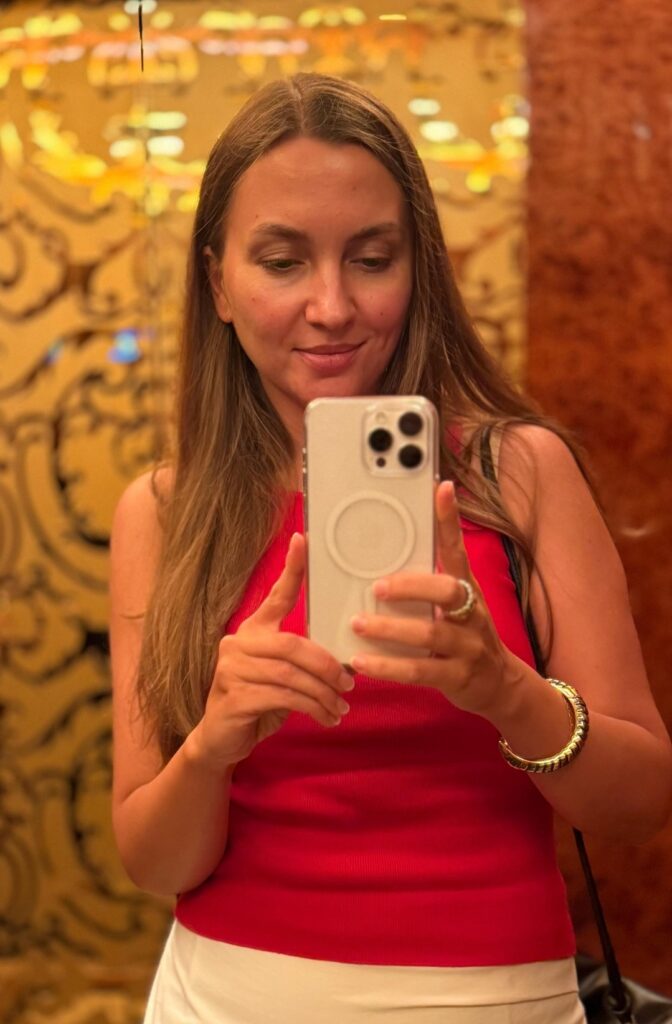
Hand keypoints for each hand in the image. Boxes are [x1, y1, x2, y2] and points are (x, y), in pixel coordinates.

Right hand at [189, 534, 353, 770]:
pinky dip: (311, 708)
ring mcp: (232, 669)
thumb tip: (346, 660)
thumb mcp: (282, 676)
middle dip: (326, 665)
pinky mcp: (233, 697)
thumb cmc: (258, 702)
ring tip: (341, 708)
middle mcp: (238, 643)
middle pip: (293, 645)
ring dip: (323, 694)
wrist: (222, 739)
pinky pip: (283, 697)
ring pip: (291, 675)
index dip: (291, 568)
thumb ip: (302, 661)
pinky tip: (326, 718)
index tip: (302, 539)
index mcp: (253, 630)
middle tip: (349, 684)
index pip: (276, 595)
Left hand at [349, 481, 516, 718]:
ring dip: (390, 628)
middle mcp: (471, 613)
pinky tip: (362, 662)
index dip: (450, 520)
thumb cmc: (465, 635)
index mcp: (466, 589)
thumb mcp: (454, 606)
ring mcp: (467, 646)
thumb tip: (380, 562)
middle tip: (377, 586)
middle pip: (447, 590)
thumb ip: (426, 585)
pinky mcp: (456, 676)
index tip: (441, 489)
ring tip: (357, 624)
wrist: (498, 684)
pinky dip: (388, 667)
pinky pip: (419, 670)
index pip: (457, 549)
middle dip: (411, 585)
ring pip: (429, 633)